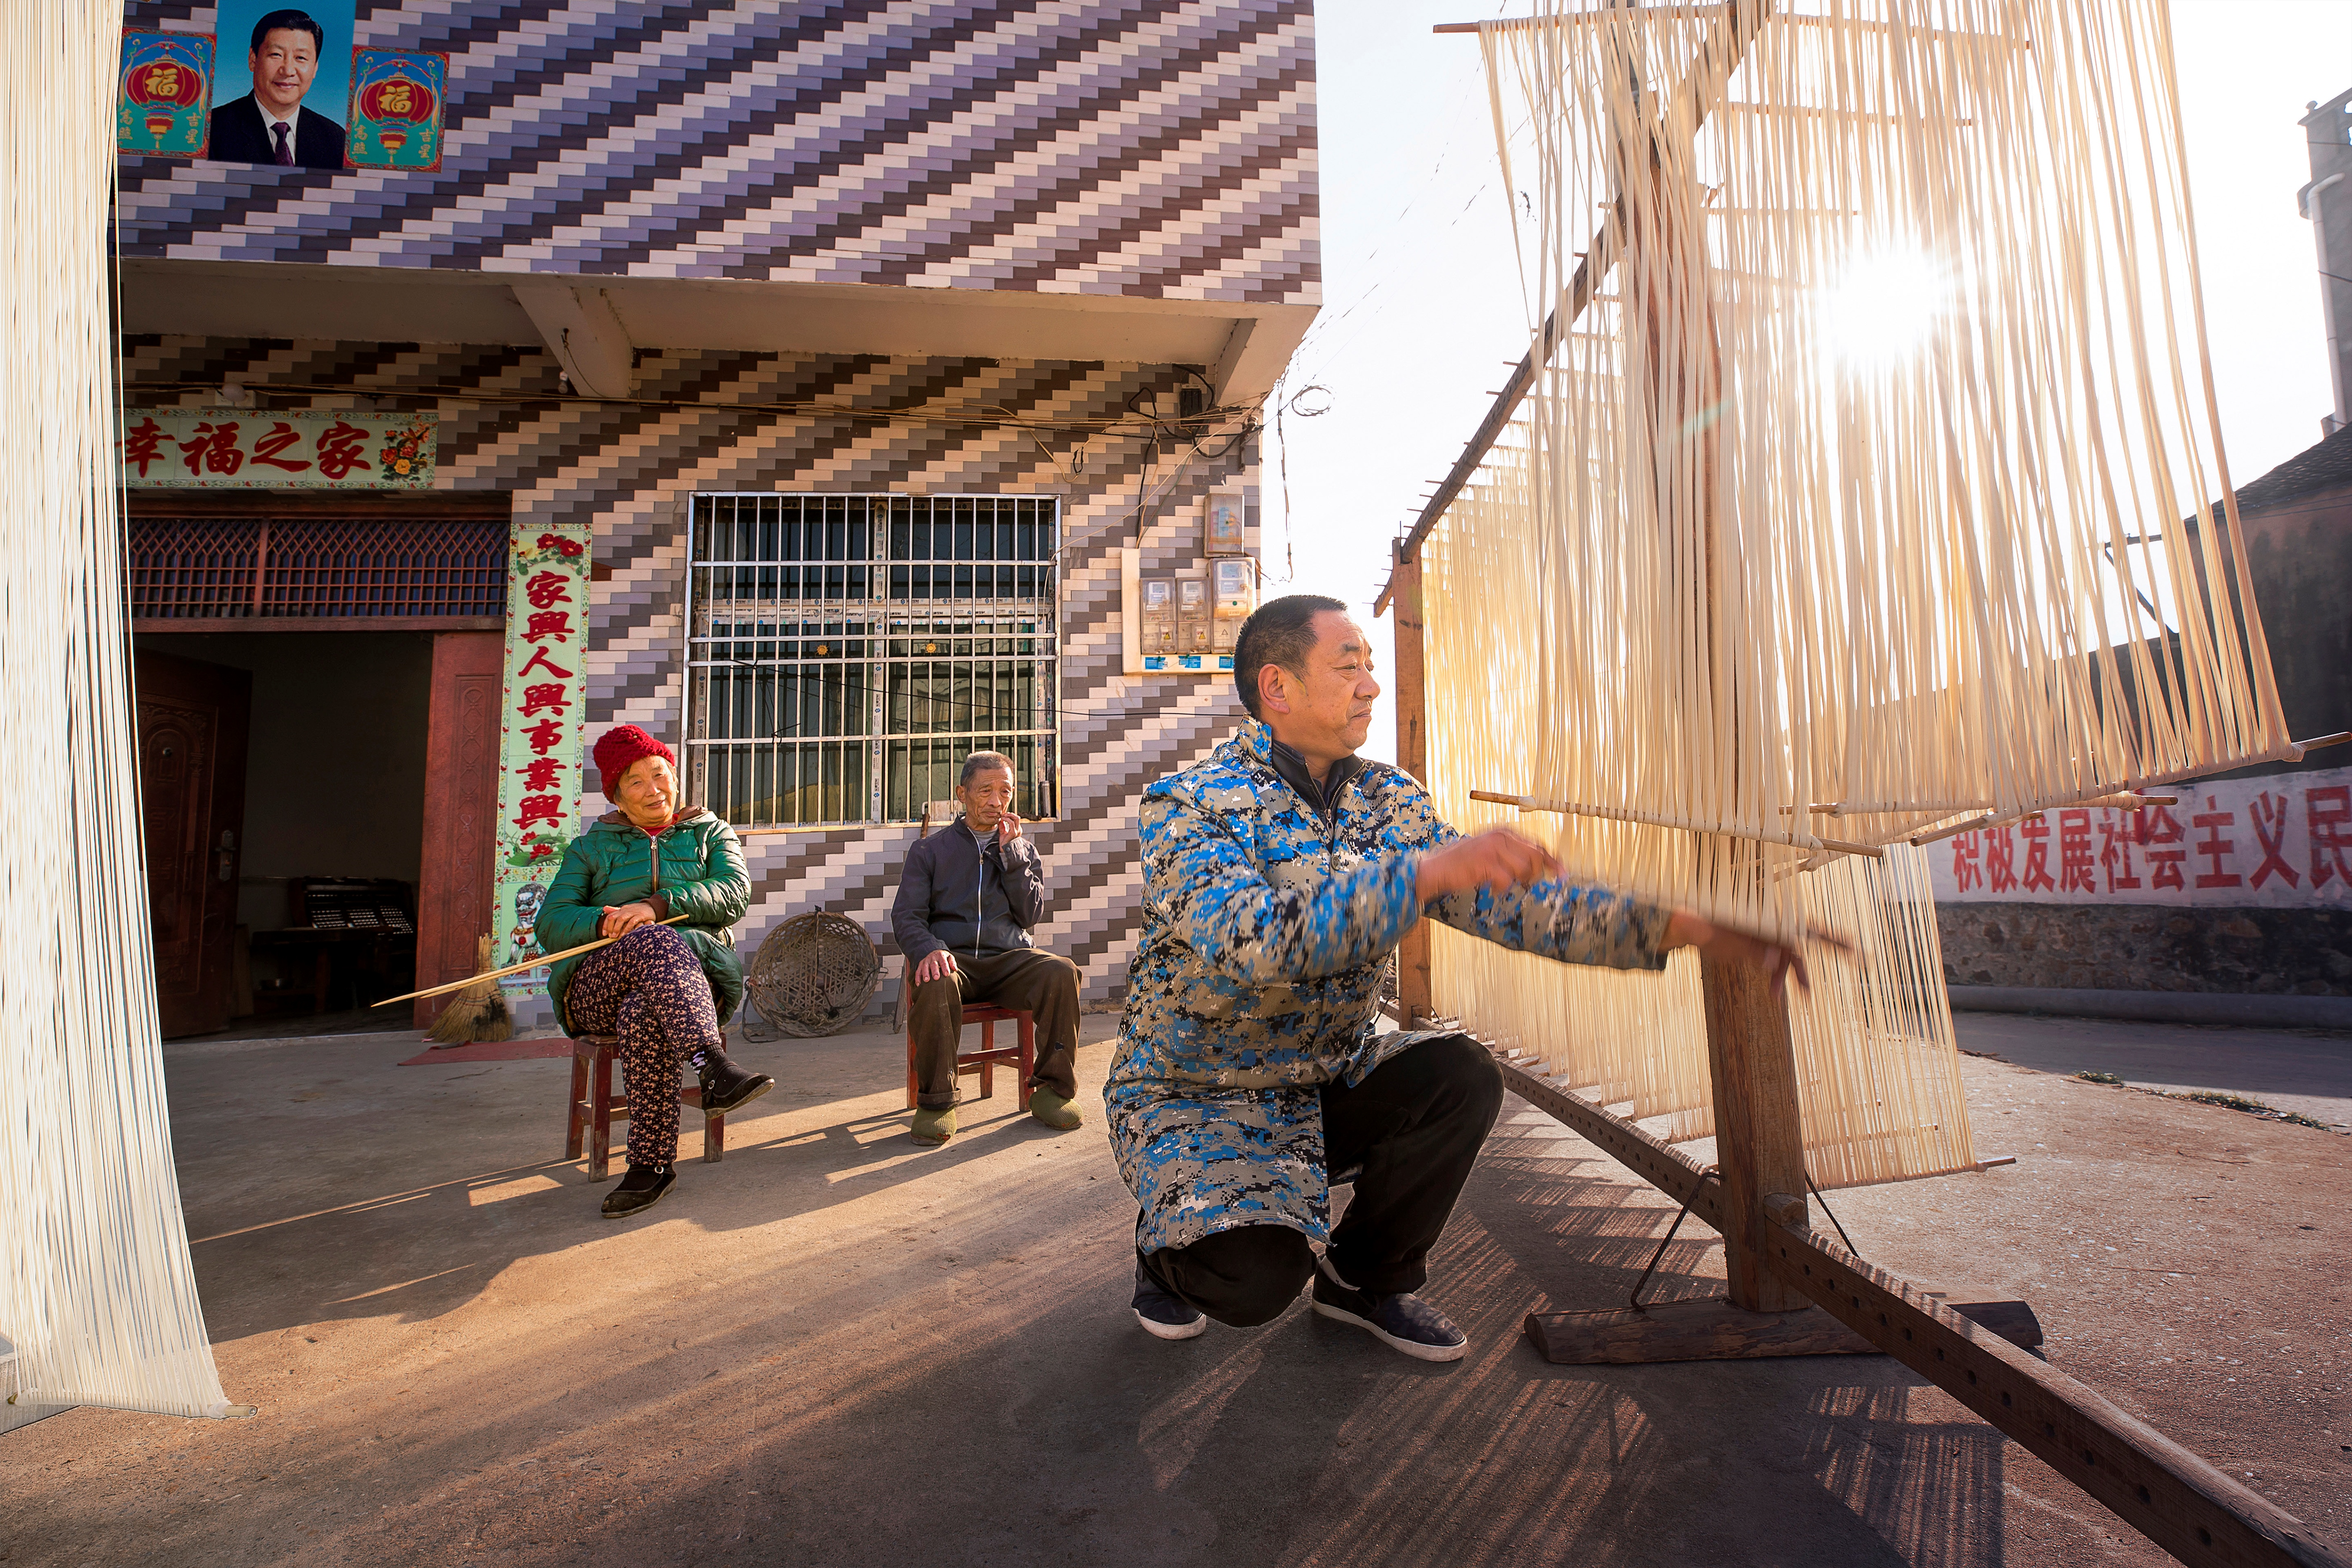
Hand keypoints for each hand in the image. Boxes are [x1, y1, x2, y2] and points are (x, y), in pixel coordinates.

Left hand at [599, 902, 659, 938]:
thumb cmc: (638, 911)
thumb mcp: (626, 910)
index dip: (605, 925)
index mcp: (622, 909)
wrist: (652, 907)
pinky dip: (627, 928)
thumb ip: (616, 910)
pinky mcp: (640, 915)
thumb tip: (604, 908)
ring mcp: (633, 912)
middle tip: (611, 936)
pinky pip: (632, 922)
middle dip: (610, 927)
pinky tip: (626, 935)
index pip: (610, 916)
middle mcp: (626, 910)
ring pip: (621, 919)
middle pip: (614, 917)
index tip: (605, 934)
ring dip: (617, 928)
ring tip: (616, 936)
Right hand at [912, 949, 958, 985]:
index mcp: (940, 955)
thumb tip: (955, 969)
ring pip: (925, 967)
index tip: (947, 974)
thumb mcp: (949, 957)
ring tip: (926, 980)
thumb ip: (952, 963)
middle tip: (936, 978)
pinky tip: (919, 984)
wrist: (935, 953)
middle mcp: (932, 957)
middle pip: (933, 964)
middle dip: (934, 971)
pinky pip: (918, 971)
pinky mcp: (920, 965)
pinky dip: (918, 977)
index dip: (945, 967)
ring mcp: (925, 961)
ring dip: (925, 974)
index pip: (943, 961)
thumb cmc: (944, 958)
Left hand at [995, 811, 1022, 847]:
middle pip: (1017, 817)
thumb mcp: (1003, 832)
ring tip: (1003, 816)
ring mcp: (1017, 831)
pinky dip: (1007, 819)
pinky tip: (1002, 819)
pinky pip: (1012, 823)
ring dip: (1009, 815)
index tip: (1003, 815)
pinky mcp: (1014, 832)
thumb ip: (1003, 826)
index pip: (1016, 819)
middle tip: (1003, 814)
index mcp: (1017, 829)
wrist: (1004, 850)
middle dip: (1010, 814)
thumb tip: (1000, 820)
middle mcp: (1018, 829)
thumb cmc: (1004, 842)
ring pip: (1016, 818)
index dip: (1010, 815)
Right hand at [1414, 826, 1560, 904]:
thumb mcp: (1490, 851)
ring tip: (1502, 884)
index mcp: (1504, 831)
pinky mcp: (1486, 862)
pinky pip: (1507, 880)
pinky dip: (1502, 888)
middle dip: (1536, 874)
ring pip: (1524, 869)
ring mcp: (1493, 848)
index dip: (1553, 861)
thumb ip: (1512, 854)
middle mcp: (1501, 836)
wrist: (1436, 869)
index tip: (1562, 874)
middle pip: (1536, 856)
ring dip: (1517, 881)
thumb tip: (1539, 868)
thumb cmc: (1463, 863)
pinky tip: (1492, 888)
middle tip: (1525, 883)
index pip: (1538, 844)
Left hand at [1661, 911, 1852, 993]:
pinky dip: (1778, 978)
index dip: (1825, 934)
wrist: (1684, 925)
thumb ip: (1746, 948)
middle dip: (1831, 944)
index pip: (1799, 923)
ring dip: (1796, 974)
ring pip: (1789, 954)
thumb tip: (1774, 962)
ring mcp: (1763, 934)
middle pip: (1803, 933)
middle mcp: (1767, 922)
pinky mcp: (1756, 946)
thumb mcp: (1718, 935)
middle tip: (1857, 954)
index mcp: (1764, 915)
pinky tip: (1776, 995)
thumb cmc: (1697, 922)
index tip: (1848, 943)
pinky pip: (1774, 962)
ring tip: (1804, 995)